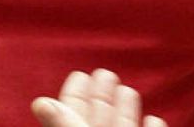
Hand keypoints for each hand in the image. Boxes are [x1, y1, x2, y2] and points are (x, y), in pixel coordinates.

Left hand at [31, 69, 165, 126]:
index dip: (76, 93)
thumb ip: (64, 123)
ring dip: (127, 108)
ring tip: (127, 90)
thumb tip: (39, 102)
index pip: (73, 111)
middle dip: (102, 95)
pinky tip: (155, 118)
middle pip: (99, 117)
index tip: (79, 74)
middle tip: (104, 72)